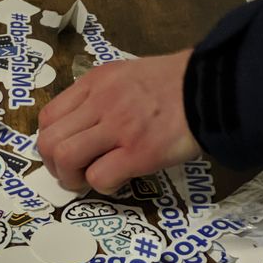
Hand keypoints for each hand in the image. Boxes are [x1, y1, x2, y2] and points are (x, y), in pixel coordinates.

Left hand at [36, 49, 200, 193]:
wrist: (214, 87)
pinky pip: (99, 177)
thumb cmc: (176, 85)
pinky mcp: (138, 152)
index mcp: (96, 82)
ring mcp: (119, 127)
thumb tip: (82, 129)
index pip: (48, 117)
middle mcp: (101, 102)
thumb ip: (102, 97)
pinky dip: (102, 186)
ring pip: (66, 158)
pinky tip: (117, 181)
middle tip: (72, 173)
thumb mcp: (128, 76)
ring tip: (88, 180)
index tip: (64, 153)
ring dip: (72, 178)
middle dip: (54, 166)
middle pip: (49, 142)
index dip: (50, 142)